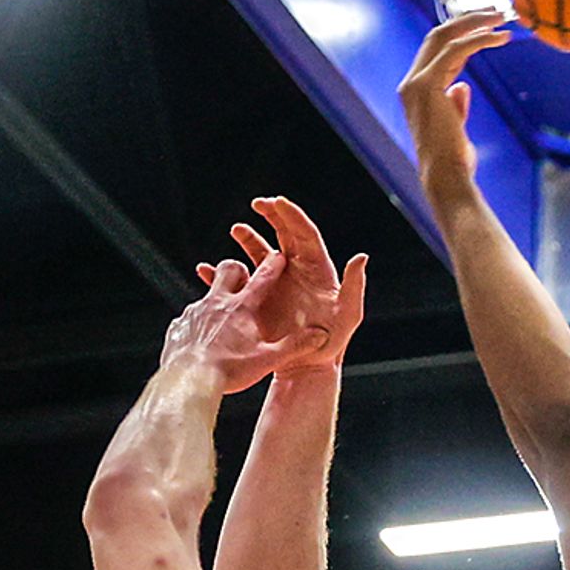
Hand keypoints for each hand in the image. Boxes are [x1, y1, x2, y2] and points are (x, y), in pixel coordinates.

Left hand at [158, 254, 329, 394]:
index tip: (279, 256)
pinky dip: (196, 323)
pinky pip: (188, 317)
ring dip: (216, 299)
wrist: (188, 382)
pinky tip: (200, 339)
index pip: (263, 276)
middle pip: (229, 269)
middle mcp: (217, 302)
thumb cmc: (230, 371)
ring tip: (221, 316)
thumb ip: (295, 346)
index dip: (273, 264)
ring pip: (207, 293)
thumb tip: (320, 336)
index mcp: (243, 308)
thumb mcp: (268, 360)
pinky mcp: (179, 326)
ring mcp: (195, 312)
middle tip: (243, 280)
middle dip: (237, 270)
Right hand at [196, 197, 365, 374]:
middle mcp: (296, 271)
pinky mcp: (260, 298)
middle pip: (283, 235)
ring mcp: (276, 284)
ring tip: (237, 229)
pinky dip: (225, 273)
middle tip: (258, 203)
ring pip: (261, 253)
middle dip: (271, 216)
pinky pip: (241, 280)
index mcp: (317, 269)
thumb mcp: (348, 315)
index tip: (279, 202)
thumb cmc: (331, 343)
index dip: (292, 216)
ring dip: (249, 239)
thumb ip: (354, 286)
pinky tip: (208, 269)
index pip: (305, 234)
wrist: (307, 366)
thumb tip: (361, 257)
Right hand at [397, 10, 509, 199]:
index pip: (437, 50)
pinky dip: (478, 39)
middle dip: (466, 19)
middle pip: (437, 35)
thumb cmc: (453, 159)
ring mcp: (416, 83)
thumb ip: (455, 103)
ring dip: (474, 23)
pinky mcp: (427, 85)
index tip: (488, 26)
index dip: (462, 34)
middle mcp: (411, 83)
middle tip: (495, 11)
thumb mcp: (455, 125)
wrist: (446, 175)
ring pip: (444, 36)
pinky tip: (500, 37)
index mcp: (416, 90)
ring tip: (501, 18)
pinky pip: (455, 50)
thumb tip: (461, 86)